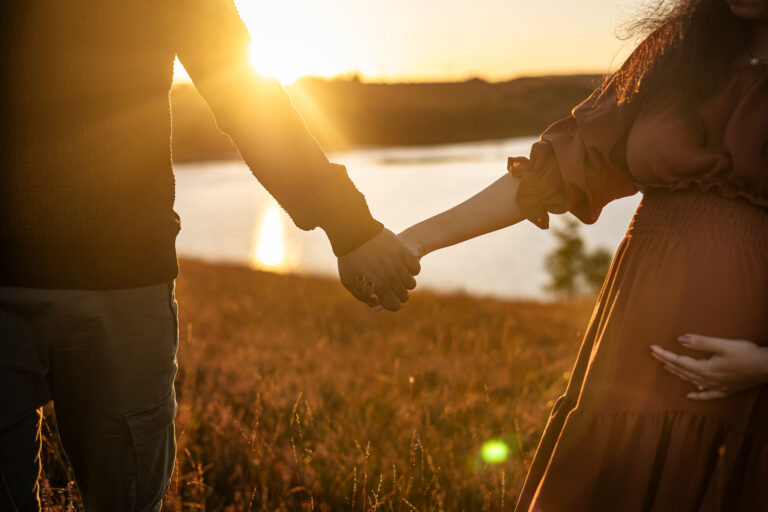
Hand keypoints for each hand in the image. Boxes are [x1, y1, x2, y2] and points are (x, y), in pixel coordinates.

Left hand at [338, 228, 420, 310]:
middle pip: (404, 296)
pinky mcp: (404, 252)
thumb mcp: (349, 281)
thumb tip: (377, 305)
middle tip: (392, 288)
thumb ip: (363, 297)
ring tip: (397, 277)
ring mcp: (398, 264)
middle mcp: (391, 277)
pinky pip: (416, 268)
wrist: (354, 233)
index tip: (388, 298)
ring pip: (411, 283)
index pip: (394, 305)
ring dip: (405, 283)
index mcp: (378, 287)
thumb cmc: (349, 259)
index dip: (392, 304)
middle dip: (398, 294)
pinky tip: (403, 266)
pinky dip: (411, 269)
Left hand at [650, 334, 767, 399]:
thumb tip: (679, 340)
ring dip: (677, 374)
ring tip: (666, 367)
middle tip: (654, 354)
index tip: (651, 348)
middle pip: (682, 371)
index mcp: (705, 368)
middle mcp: (707, 380)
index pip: (678, 361)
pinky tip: (690, 395)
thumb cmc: (747, 353)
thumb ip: (700, 342)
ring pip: (691, 381)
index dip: (664, 354)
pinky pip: (707, 395)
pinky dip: (697, 395)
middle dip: (666, 362)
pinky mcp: (726, 390)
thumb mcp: (723, 345)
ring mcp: (717, 386)